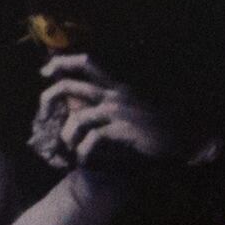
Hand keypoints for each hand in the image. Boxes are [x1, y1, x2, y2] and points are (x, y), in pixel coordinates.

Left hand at [27, 52, 180, 176]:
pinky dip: (84, 154)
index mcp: (118, 86)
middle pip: (71, 86)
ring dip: (68, 138)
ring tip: (71, 150)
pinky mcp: (122, 130)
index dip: (63, 62)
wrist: (182, 140)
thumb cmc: (156, 128)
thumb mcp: (131, 109)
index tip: (45, 70)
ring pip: (77, 119)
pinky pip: (92, 141)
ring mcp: (118, 112)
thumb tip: (82, 107)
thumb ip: (109, 104)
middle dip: (49, 97)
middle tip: (42, 111)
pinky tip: (87, 162)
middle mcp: (115, 94)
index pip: (87, 62)